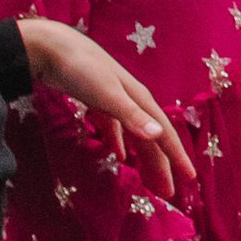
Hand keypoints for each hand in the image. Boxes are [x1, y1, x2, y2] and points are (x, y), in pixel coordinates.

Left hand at [18, 19, 195, 199]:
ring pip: (136, 134)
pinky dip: (119, 142)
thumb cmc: (80, 69)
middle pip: (152, 138)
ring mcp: (115, 100)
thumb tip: (159, 136)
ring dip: (144, 157)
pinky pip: (115, 128)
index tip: (189, 180)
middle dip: (162, 165)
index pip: (164, 134)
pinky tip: (118, 154)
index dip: (177, 157)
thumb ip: (132, 117)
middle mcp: (132, 101)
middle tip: (169, 192)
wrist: (51, 47)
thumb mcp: (107, 95)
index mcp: (139, 100)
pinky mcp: (97, 100)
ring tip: (150, 179)